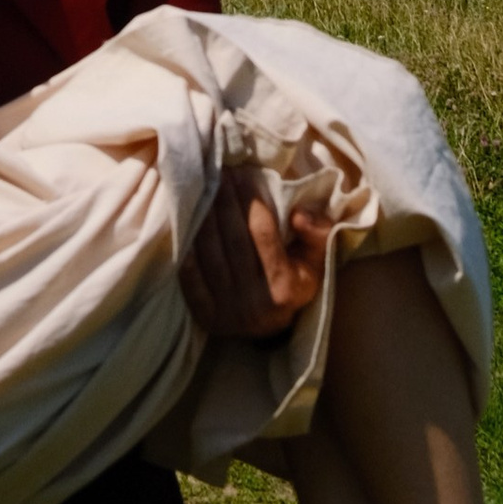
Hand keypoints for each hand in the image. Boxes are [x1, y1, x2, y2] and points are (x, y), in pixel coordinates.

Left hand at [179, 178, 328, 339]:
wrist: (270, 329)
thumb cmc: (295, 282)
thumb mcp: (316, 260)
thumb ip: (318, 233)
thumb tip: (299, 215)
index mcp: (286, 287)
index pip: (263, 234)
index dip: (251, 201)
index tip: (242, 175)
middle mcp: (256, 301)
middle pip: (234, 240)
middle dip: (225, 202)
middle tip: (218, 174)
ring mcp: (228, 312)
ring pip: (211, 255)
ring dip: (204, 217)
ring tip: (202, 188)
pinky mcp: (206, 317)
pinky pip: (191, 278)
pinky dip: (186, 249)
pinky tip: (184, 223)